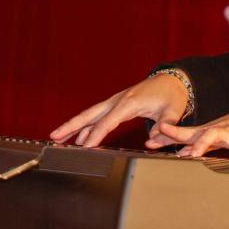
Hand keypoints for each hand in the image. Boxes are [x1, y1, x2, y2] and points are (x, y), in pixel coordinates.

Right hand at [49, 73, 188, 147]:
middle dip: (71, 125)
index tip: (83, 148)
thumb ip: (165, 126)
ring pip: (90, 115)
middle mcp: (118, 101)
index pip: (107, 122)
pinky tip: (79, 137)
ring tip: (57, 137)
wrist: (171, 81)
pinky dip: (86, 126)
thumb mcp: (173, 111)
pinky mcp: (116, 105)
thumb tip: (151, 142)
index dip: (95, 135)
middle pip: (90, 114)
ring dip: (74, 126)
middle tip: (54, 136)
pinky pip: (97, 116)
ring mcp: (115, 102)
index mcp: (129, 103)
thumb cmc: (171, 97)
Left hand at [155, 104, 228, 160]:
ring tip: (194, 155)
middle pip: (192, 132)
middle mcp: (214, 131)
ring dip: (202, 144)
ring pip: (213, 135)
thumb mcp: (213, 138)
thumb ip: (197, 146)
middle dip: (175, 134)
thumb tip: (179, 154)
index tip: (149, 141)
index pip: (182, 134)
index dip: (165, 137)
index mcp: (205, 132)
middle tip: (160, 139)